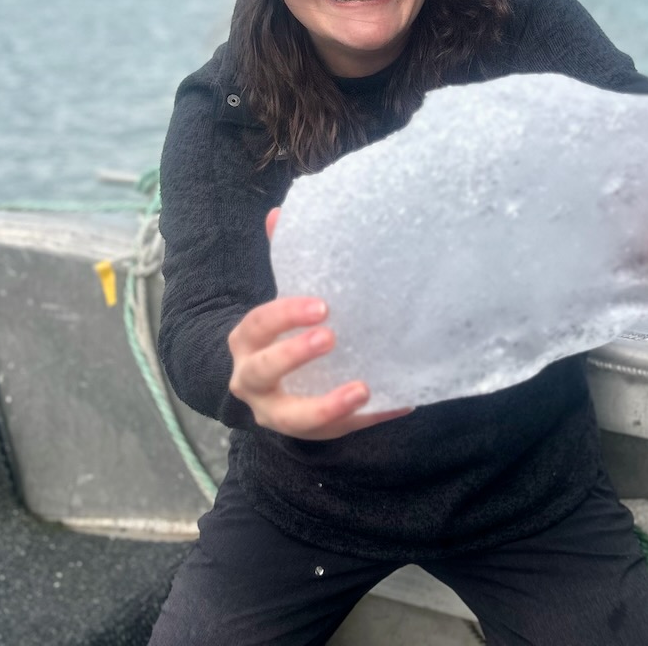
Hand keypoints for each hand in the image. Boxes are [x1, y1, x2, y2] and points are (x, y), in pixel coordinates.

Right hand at [226, 208, 412, 439]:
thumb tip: (279, 213)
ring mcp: (277, 413)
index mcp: (246, 343)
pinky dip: (369, 419)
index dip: (284, 315)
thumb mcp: (275, 304)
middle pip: (265, 371)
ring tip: (362, 389)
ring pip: (294, 417)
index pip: (257, 326)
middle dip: (294, 355)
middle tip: (331, 337)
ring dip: (328, 406)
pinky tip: (401, 403)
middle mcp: (252, 381)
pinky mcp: (309, 434)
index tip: (321, 306)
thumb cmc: (275, 335)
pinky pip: (338, 432)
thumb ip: (282, 260)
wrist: (260, 388)